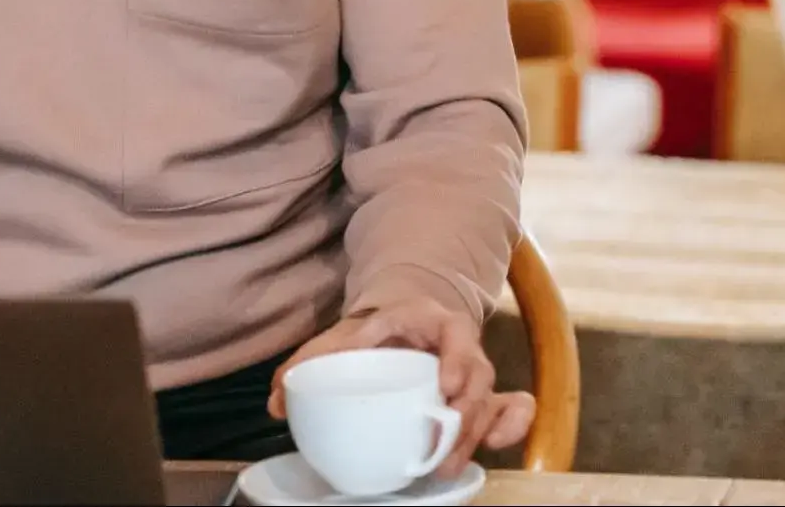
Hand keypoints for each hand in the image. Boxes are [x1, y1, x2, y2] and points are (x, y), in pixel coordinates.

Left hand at [267, 296, 534, 478]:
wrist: (401, 326)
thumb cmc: (373, 335)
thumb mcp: (344, 337)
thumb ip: (308, 361)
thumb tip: (274, 400)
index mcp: (432, 320)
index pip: (454, 332)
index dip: (455, 358)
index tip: (444, 386)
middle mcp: (460, 347)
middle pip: (478, 373)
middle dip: (466, 409)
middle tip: (444, 436)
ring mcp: (472, 375)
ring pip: (491, 399)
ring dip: (474, 432)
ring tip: (447, 463)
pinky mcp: (479, 400)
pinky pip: (510, 408)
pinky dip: (510, 425)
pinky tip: (494, 445)